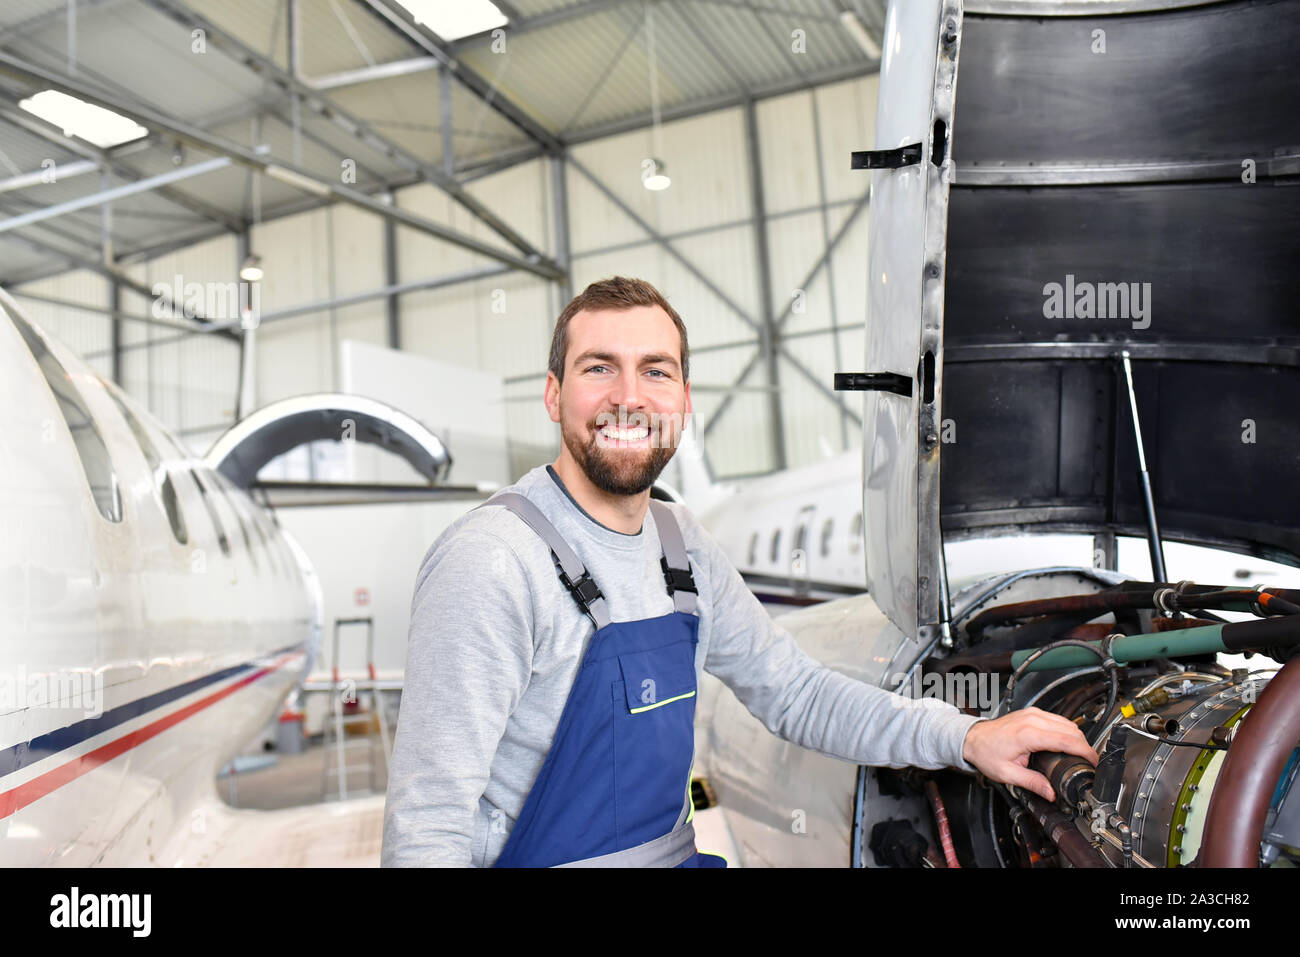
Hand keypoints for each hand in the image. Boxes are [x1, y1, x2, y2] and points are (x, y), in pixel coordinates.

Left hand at [960, 707, 1098, 802]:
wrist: (972, 738)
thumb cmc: (986, 753)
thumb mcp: (1007, 774)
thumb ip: (1032, 783)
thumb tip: (1050, 793)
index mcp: (1028, 734)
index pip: (1066, 740)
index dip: (1085, 751)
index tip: (1094, 762)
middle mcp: (1032, 720)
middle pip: (1071, 729)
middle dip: (1084, 746)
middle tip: (1088, 762)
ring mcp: (1032, 714)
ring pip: (1066, 722)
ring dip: (1076, 737)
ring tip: (1079, 754)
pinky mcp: (1032, 713)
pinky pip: (1057, 719)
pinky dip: (1067, 730)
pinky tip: (1066, 743)